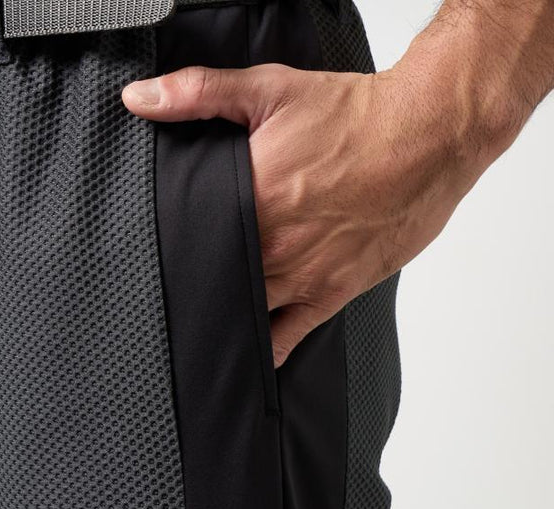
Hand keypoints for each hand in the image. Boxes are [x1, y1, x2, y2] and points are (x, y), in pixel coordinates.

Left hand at [121, 63, 491, 365]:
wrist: (428, 136)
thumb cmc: (354, 117)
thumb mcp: (270, 89)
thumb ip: (198, 93)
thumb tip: (138, 99)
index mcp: (250, 202)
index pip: (189, 243)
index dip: (168, 256)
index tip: (149, 263)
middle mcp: (272, 248)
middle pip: (214, 283)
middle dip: (192, 290)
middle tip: (168, 301)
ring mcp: (302, 276)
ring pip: (246, 313)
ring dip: (224, 318)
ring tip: (198, 330)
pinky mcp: (332, 293)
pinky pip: (288, 337)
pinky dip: (265, 352)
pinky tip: (245, 361)